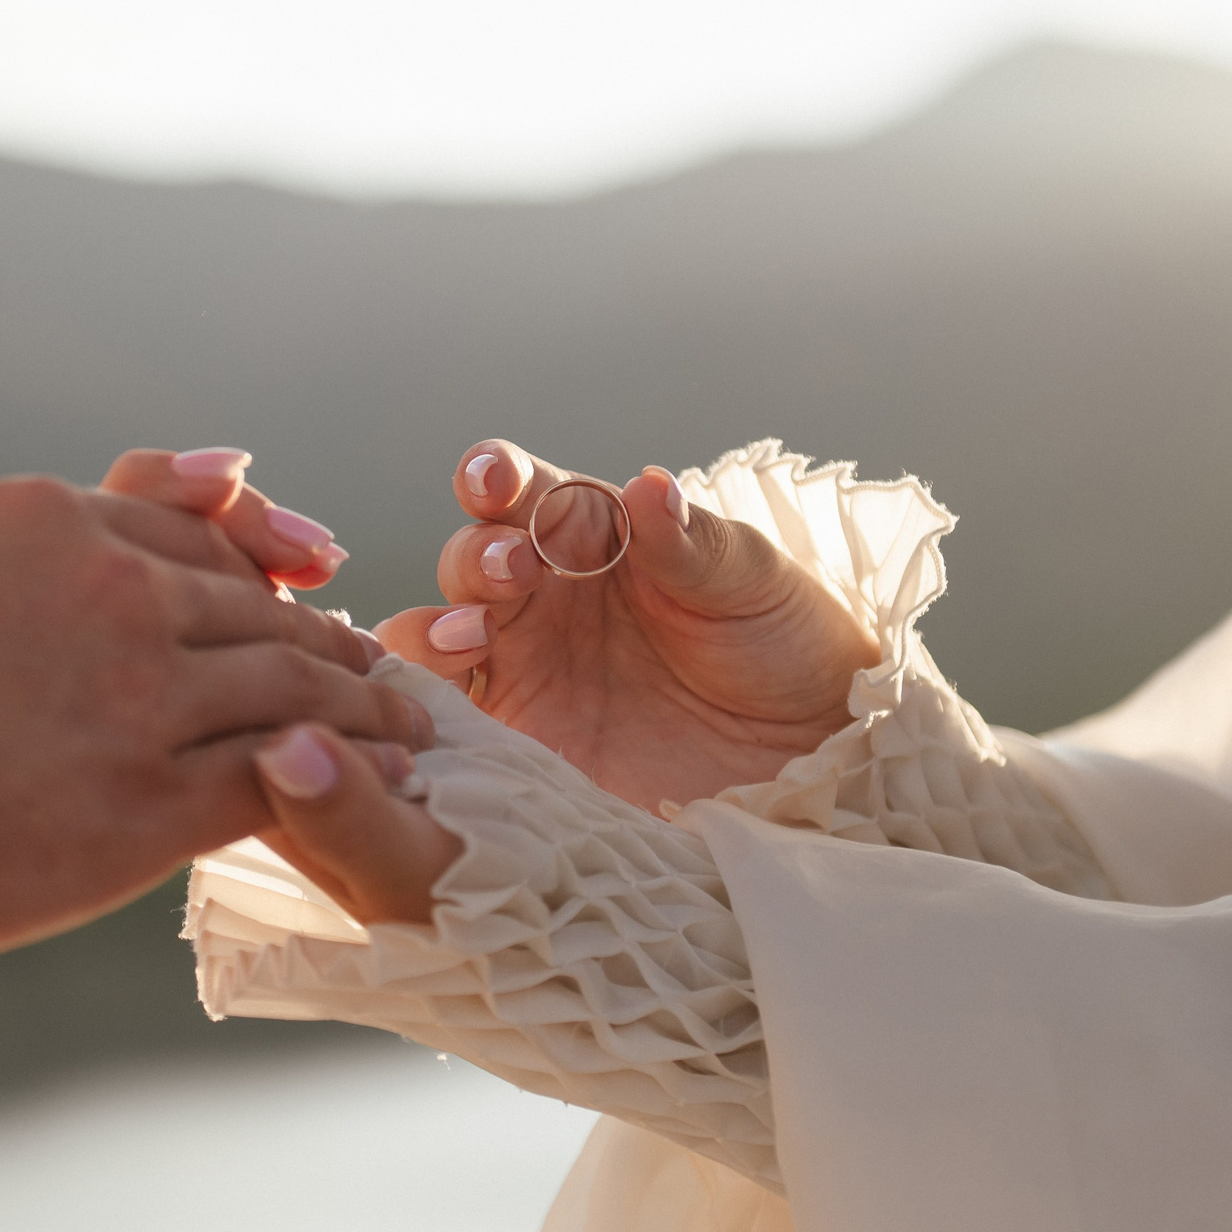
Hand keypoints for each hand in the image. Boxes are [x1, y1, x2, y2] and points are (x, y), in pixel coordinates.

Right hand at [0, 460, 429, 963]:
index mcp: (51, 521)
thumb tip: (63, 521)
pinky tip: (372, 788)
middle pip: (259, 614)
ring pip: (290, 689)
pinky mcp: (147, 803)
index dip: (264, 572)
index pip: (194, 538)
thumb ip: (17, 535)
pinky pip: (276, 777)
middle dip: (329, 644)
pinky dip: (337, 777)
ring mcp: (138, 696)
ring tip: (402, 732)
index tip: (305, 592)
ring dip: (360, 711)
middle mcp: (111, 592)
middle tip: (379, 671)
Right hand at [375, 440, 878, 811]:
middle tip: (513, 569)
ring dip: (433, 628)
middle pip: (470, 559)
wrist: (808, 755)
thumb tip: (650, 486)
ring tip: (472, 636)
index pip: (524, 491)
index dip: (497, 477)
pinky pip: (447, 718)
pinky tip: (435, 708)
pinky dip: (422, 707)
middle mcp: (544, 596)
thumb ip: (692, 543)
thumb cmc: (786, 645)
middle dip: (477, 556)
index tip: (494, 479)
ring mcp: (525, 669)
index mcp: (593, 535)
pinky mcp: (521, 741)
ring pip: (435, 634)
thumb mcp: (751, 582)